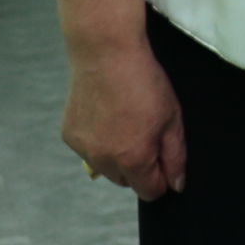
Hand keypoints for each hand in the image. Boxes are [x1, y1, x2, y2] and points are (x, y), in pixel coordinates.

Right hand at [61, 32, 187, 200]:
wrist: (105, 53)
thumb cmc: (144, 82)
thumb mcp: (172, 119)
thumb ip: (175, 156)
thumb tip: (175, 184)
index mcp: (132, 159)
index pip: (149, 191)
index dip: (162, 178)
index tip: (165, 159)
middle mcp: (103, 160)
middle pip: (126, 182)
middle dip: (139, 167)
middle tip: (146, 134)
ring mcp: (82, 148)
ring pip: (106, 168)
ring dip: (117, 156)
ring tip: (125, 123)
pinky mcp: (69, 135)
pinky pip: (89, 150)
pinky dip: (98, 142)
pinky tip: (106, 116)